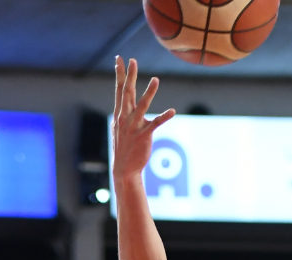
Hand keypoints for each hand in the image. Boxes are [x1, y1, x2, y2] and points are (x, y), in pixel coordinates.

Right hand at [112, 57, 174, 183]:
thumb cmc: (124, 147)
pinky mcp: (144, 135)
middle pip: (127, 93)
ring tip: (155, 80)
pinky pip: (155, 124)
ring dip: (149, 93)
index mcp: (119, 114)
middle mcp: (125, 118)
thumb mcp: (119, 128)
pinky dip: (164, 117)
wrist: (124, 169)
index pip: (119, 90)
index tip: (119, 59)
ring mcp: (134, 126)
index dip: (119, 74)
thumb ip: (123, 114)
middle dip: (129, 76)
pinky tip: (172, 111)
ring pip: (142, 106)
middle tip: (132, 60)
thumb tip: (126, 104)